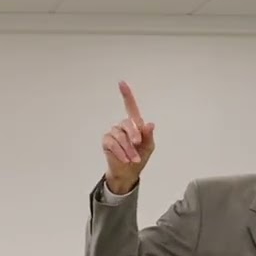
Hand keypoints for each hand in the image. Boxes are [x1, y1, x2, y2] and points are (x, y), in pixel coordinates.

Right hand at [101, 80, 155, 194]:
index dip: (126, 95)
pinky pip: (112, 144)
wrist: (128, 172)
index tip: (121, 83)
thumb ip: (148, 135)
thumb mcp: (148, 147)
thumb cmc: (139, 157)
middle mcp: (123, 126)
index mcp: (135, 124)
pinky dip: (120, 152)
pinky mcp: (106, 142)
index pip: (130, 106)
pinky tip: (124, 159)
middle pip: (127, 123)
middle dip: (133, 134)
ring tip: (133, 159)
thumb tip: (149, 124)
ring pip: (120, 136)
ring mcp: (113, 133)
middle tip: (138, 144)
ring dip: (128, 149)